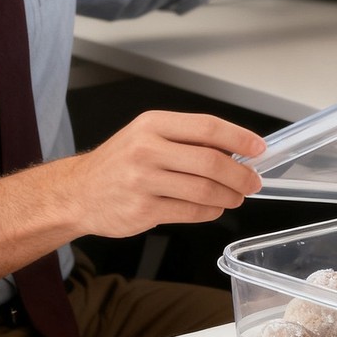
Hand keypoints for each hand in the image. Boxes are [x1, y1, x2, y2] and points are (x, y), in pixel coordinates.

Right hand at [65, 111, 266, 236]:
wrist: (77, 193)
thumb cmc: (120, 163)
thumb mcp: (148, 136)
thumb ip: (187, 140)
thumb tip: (235, 150)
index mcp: (153, 124)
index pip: (207, 127)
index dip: (239, 138)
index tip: (259, 148)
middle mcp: (147, 149)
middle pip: (211, 161)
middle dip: (241, 175)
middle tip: (253, 182)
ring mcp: (143, 181)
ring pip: (204, 190)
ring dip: (229, 196)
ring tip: (236, 197)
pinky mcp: (143, 210)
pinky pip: (191, 212)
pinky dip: (211, 212)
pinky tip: (214, 208)